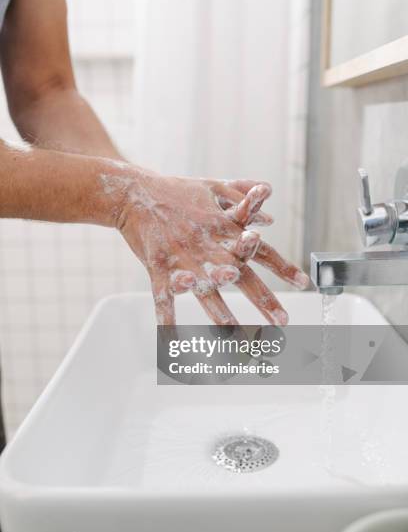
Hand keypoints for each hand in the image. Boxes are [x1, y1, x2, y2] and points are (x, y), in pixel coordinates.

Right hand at [108, 166, 308, 324]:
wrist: (135, 191)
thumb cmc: (177, 190)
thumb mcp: (213, 187)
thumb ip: (242, 201)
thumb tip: (270, 217)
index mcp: (223, 227)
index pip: (260, 250)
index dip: (283, 266)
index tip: (304, 284)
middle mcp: (207, 244)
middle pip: (240, 276)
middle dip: (263, 299)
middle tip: (282, 322)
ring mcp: (182, 258)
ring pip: (205, 291)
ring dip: (221, 314)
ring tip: (236, 336)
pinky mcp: (158, 267)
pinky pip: (164, 299)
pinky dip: (168, 322)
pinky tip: (173, 344)